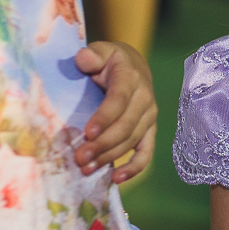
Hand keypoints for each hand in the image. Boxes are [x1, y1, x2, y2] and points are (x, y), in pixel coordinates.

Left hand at [74, 41, 156, 182]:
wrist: (132, 66)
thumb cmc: (109, 60)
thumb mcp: (101, 50)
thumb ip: (92, 54)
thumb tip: (83, 58)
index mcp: (131, 77)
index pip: (119, 99)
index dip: (105, 117)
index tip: (87, 133)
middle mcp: (145, 98)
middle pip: (126, 126)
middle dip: (103, 144)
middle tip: (79, 158)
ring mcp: (149, 117)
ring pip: (132, 141)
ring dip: (110, 157)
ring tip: (86, 169)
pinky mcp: (149, 131)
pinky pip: (146, 152)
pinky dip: (134, 168)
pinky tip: (116, 178)